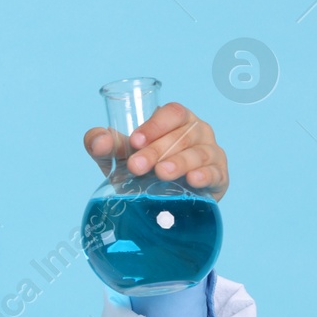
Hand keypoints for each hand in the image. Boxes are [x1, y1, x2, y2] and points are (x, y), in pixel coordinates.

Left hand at [83, 101, 228, 199]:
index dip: (155, 125)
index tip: (135, 142)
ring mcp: (211, 153)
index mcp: (176, 120)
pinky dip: (205, 175)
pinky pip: (216, 172)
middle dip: (157, 150)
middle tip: (136, 166)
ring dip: (179, 162)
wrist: (158, 203)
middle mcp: (197, 132)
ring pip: (199, 152)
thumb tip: (97, 141)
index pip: (172, 113)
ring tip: (161, 173)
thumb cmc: (141, 171)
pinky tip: (194, 179)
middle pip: (182, 135)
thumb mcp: (118, 158)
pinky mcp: (219, 177)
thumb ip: (104, 146)